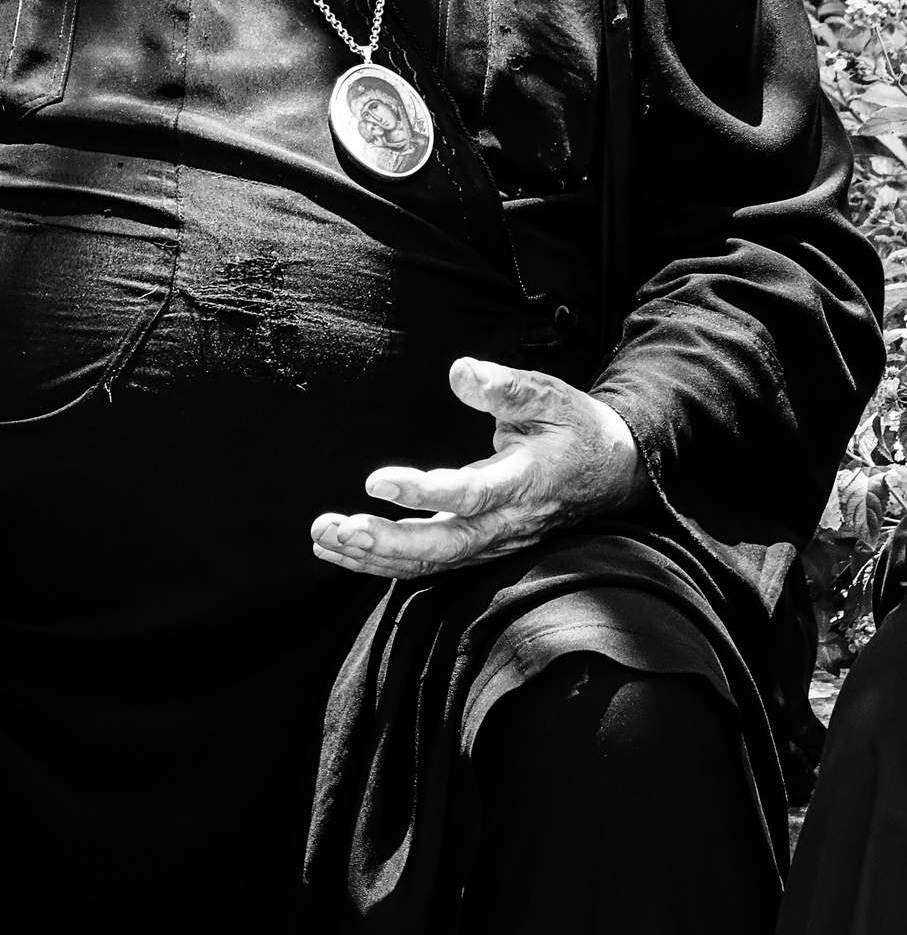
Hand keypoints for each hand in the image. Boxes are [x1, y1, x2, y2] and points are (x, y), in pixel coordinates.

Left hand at [311, 358, 647, 579]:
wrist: (612, 471)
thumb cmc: (573, 427)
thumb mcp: (548, 395)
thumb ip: (505, 386)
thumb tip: (460, 371)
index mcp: (523, 481)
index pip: (468, 496)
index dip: (422, 492)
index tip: (375, 481)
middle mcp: (507, 522)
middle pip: (443, 546)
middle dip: (386, 542)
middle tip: (336, 528)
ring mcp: (493, 542)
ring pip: (432, 563)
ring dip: (374, 556)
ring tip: (324, 537)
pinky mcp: (481, 547)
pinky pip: (431, 564)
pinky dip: (385, 562)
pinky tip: (344, 550)